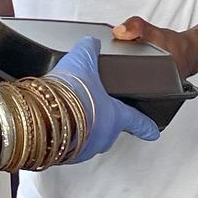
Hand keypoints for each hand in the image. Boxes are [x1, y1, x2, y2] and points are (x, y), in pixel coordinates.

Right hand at [49, 34, 161, 159]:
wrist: (43, 114)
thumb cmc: (69, 94)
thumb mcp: (82, 61)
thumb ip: (90, 50)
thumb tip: (91, 43)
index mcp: (116, 116)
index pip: (137, 121)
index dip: (146, 126)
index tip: (153, 132)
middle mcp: (104, 136)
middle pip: (109, 129)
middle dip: (102, 118)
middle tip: (92, 106)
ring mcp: (85, 148)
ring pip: (89, 138)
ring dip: (82, 126)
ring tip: (68, 110)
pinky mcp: (65, 154)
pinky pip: (70, 144)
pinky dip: (66, 133)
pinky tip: (56, 119)